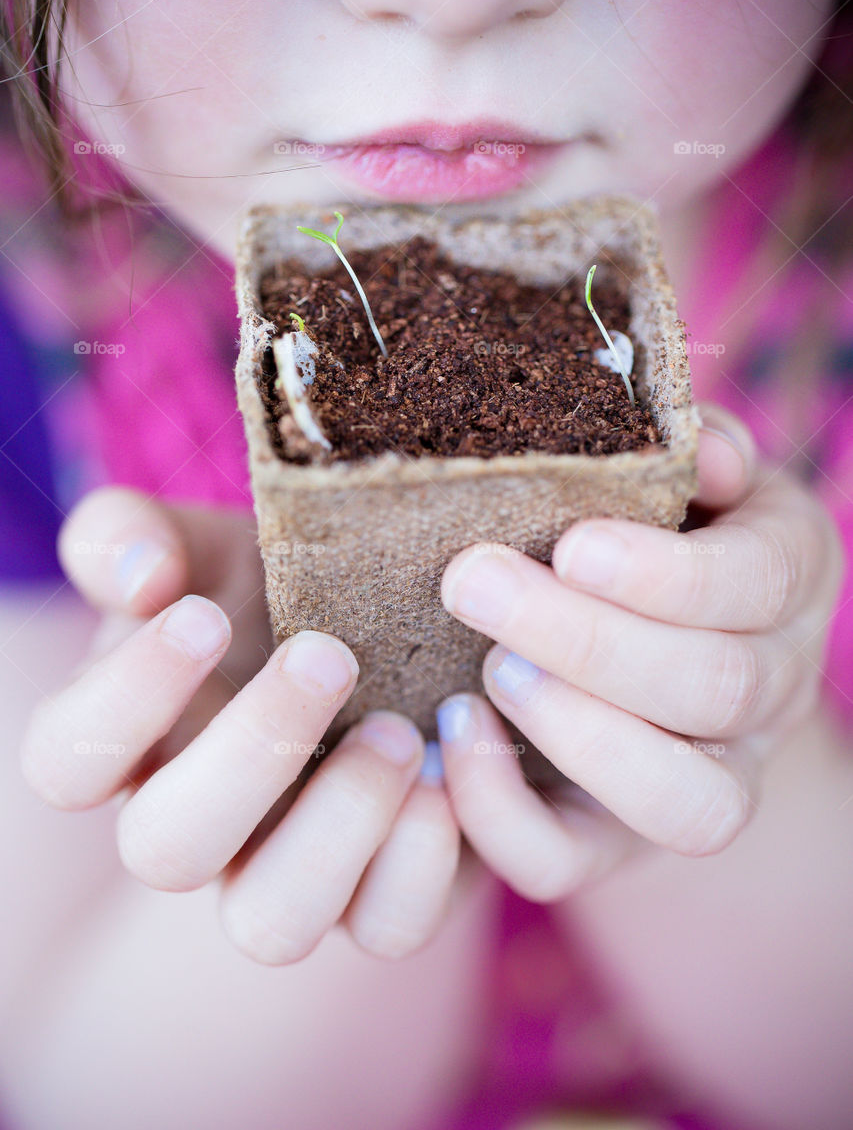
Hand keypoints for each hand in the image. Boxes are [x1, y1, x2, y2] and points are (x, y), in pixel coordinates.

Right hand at [20, 486, 459, 961]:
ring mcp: (282, 874)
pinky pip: (388, 927)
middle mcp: (194, 826)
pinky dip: (420, 862)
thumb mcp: (206, 544)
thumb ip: (135, 536)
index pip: (64, 762)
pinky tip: (446, 776)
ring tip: (399, 730)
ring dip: (339, 824)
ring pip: (271, 922)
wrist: (388, 632)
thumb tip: (141, 577)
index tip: (202, 615)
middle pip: (164, 851)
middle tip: (328, 655)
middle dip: (249, 750)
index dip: (124, 700)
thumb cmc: (274, 585)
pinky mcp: (376, 896)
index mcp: (133, 740)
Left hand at [434, 402, 845, 901]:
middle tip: (474, 583)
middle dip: (587, 639)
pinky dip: (505, 815)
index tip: (572, 544)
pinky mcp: (620, 841)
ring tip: (486, 670)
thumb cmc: (659, 527)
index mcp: (786, 582)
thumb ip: (695, 453)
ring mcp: (708, 780)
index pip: (758, 586)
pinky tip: (451, 734)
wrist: (665, 647)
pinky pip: (575, 864)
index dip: (666, 577)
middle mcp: (769, 692)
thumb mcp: (689, 474)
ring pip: (684, 804)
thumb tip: (698, 448)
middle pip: (714, 689)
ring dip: (578, 733)